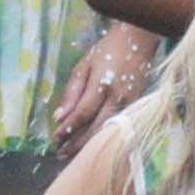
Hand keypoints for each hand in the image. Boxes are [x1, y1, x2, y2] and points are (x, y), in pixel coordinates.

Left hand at [50, 19, 155, 151]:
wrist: (139, 40)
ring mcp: (131, 105)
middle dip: (77, 144)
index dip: (68, 128)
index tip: (54, 138)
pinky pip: (118, 127)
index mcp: (102, 86)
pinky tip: (93, 144)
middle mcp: (118, 99)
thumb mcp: (84, 65)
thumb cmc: (107, 50)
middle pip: (96, 129)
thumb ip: (72, 91)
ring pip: (108, 132)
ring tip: (73, 153)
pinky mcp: (138, 107)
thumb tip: (60, 117)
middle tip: (60, 153)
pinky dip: (104, 137)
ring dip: (90, 145)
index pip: (82, 114)